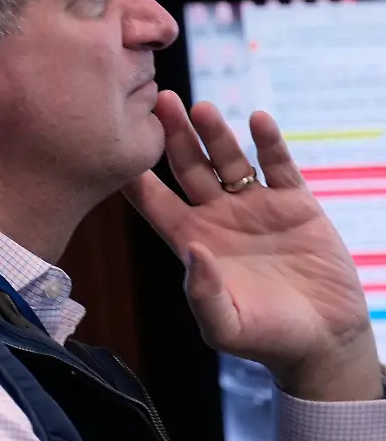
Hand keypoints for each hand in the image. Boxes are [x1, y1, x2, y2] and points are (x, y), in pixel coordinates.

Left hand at [123, 92, 380, 401]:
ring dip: (217, 133)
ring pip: (229, 159)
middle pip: (188, 166)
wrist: (322, 341)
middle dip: (174, 135)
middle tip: (160, 100)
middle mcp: (217, 217)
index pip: (153, 202)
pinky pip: (279, 165)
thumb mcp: (224, 325)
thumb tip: (192, 249)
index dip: (136, 176)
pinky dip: (269, 142)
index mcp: (190, 242)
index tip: (118, 145)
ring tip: (203, 108)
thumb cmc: (266, 339)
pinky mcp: (295, 203)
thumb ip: (201, 292)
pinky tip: (259, 121)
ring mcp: (255, 206)